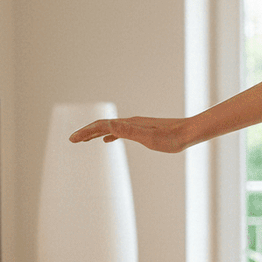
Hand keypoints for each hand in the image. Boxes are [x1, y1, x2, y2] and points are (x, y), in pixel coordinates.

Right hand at [68, 115, 191, 152]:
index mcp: (130, 124)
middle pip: (103, 125)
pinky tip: (107, 140)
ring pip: (110, 128)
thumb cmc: (173, 138)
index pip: (101, 126)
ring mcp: (137, 125)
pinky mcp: (144, 130)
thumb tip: (110, 125)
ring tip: (84, 140)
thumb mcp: (150, 138)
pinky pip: (121, 131)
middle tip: (72, 140)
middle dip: (86, 132)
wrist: (190, 132)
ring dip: (95, 133)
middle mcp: (131, 122)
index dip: (85, 132)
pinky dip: (109, 135)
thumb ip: (129, 132)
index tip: (72, 139)